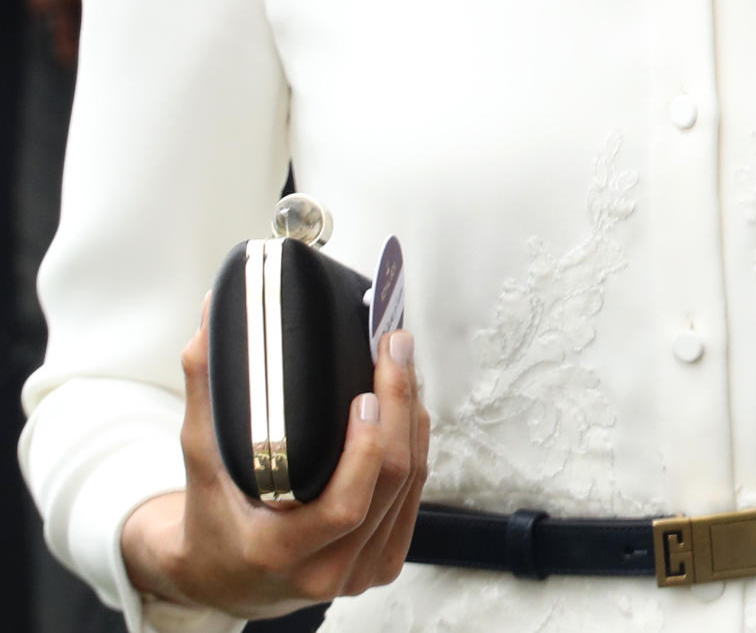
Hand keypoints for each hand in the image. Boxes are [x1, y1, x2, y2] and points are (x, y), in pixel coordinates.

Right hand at [122, 304, 428, 617]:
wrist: (224, 578)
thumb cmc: (211, 518)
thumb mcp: (199, 456)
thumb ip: (205, 387)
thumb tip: (210, 319)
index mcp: (278, 551)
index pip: (344, 506)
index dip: (365, 449)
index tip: (366, 393)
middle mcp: (326, 571)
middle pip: (390, 483)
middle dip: (400, 405)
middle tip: (394, 346)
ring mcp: (359, 571)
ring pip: (410, 486)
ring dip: (412, 418)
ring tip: (402, 363)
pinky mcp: (381, 562)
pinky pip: (413, 499)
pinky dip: (415, 446)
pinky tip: (407, 407)